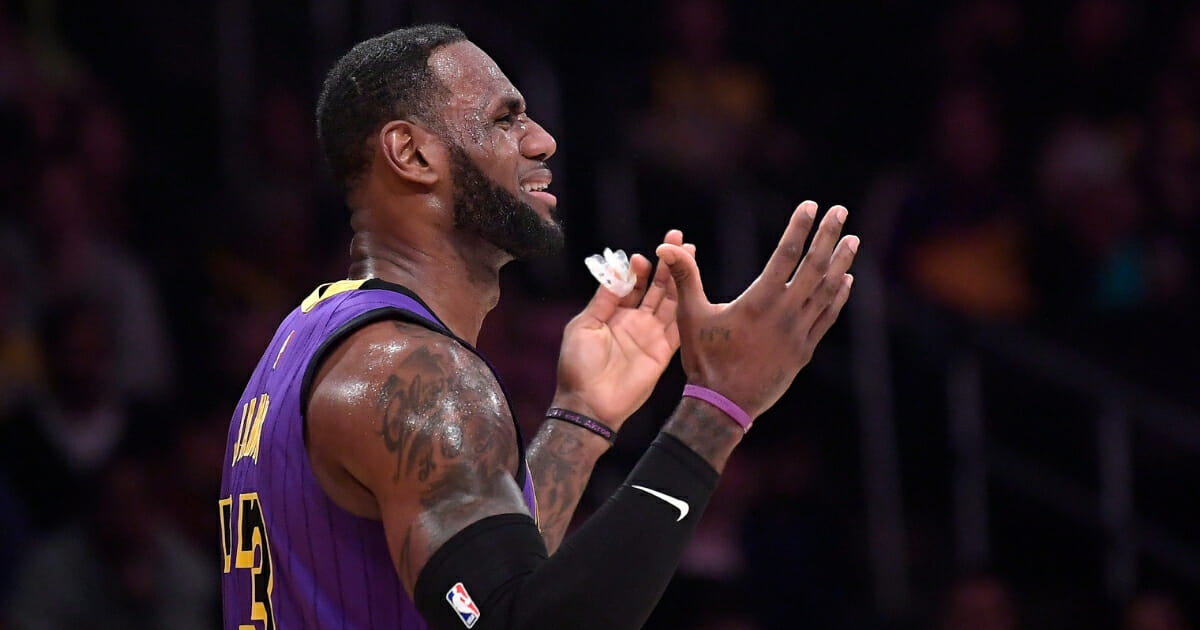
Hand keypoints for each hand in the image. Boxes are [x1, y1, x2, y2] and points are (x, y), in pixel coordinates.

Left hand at [553, 231, 695, 426]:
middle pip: (655, 288)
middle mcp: (634, 321)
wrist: (589, 405)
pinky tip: (692, 288)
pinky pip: (678, 327)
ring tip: (689, 255)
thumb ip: (603, 300)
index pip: (632, 285)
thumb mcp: (584, 326)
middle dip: (666, 265)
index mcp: (612, 314)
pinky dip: (686, 308)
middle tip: (676, 241)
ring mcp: (650, 336)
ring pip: (670, 302)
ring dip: (680, 279)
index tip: (642, 258)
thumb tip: (616, 272)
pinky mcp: (663, 352)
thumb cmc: (578, 366)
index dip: (639, 269)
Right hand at [656, 201, 857, 417]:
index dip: (800, 227)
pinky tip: (846, 280)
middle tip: (840, 211)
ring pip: (827, 290)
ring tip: (852, 240)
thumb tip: (666, 246)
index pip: (786, 254)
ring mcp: (799, 333)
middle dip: (829, 235)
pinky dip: (839, 296)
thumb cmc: (704, 358)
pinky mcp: (804, 350)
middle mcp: (785, 313)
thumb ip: (684, 277)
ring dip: (841, 262)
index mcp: (759, 301)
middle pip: (815, 266)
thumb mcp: (690, 315)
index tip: (811, 205)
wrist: (723, 404)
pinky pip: (827, 317)